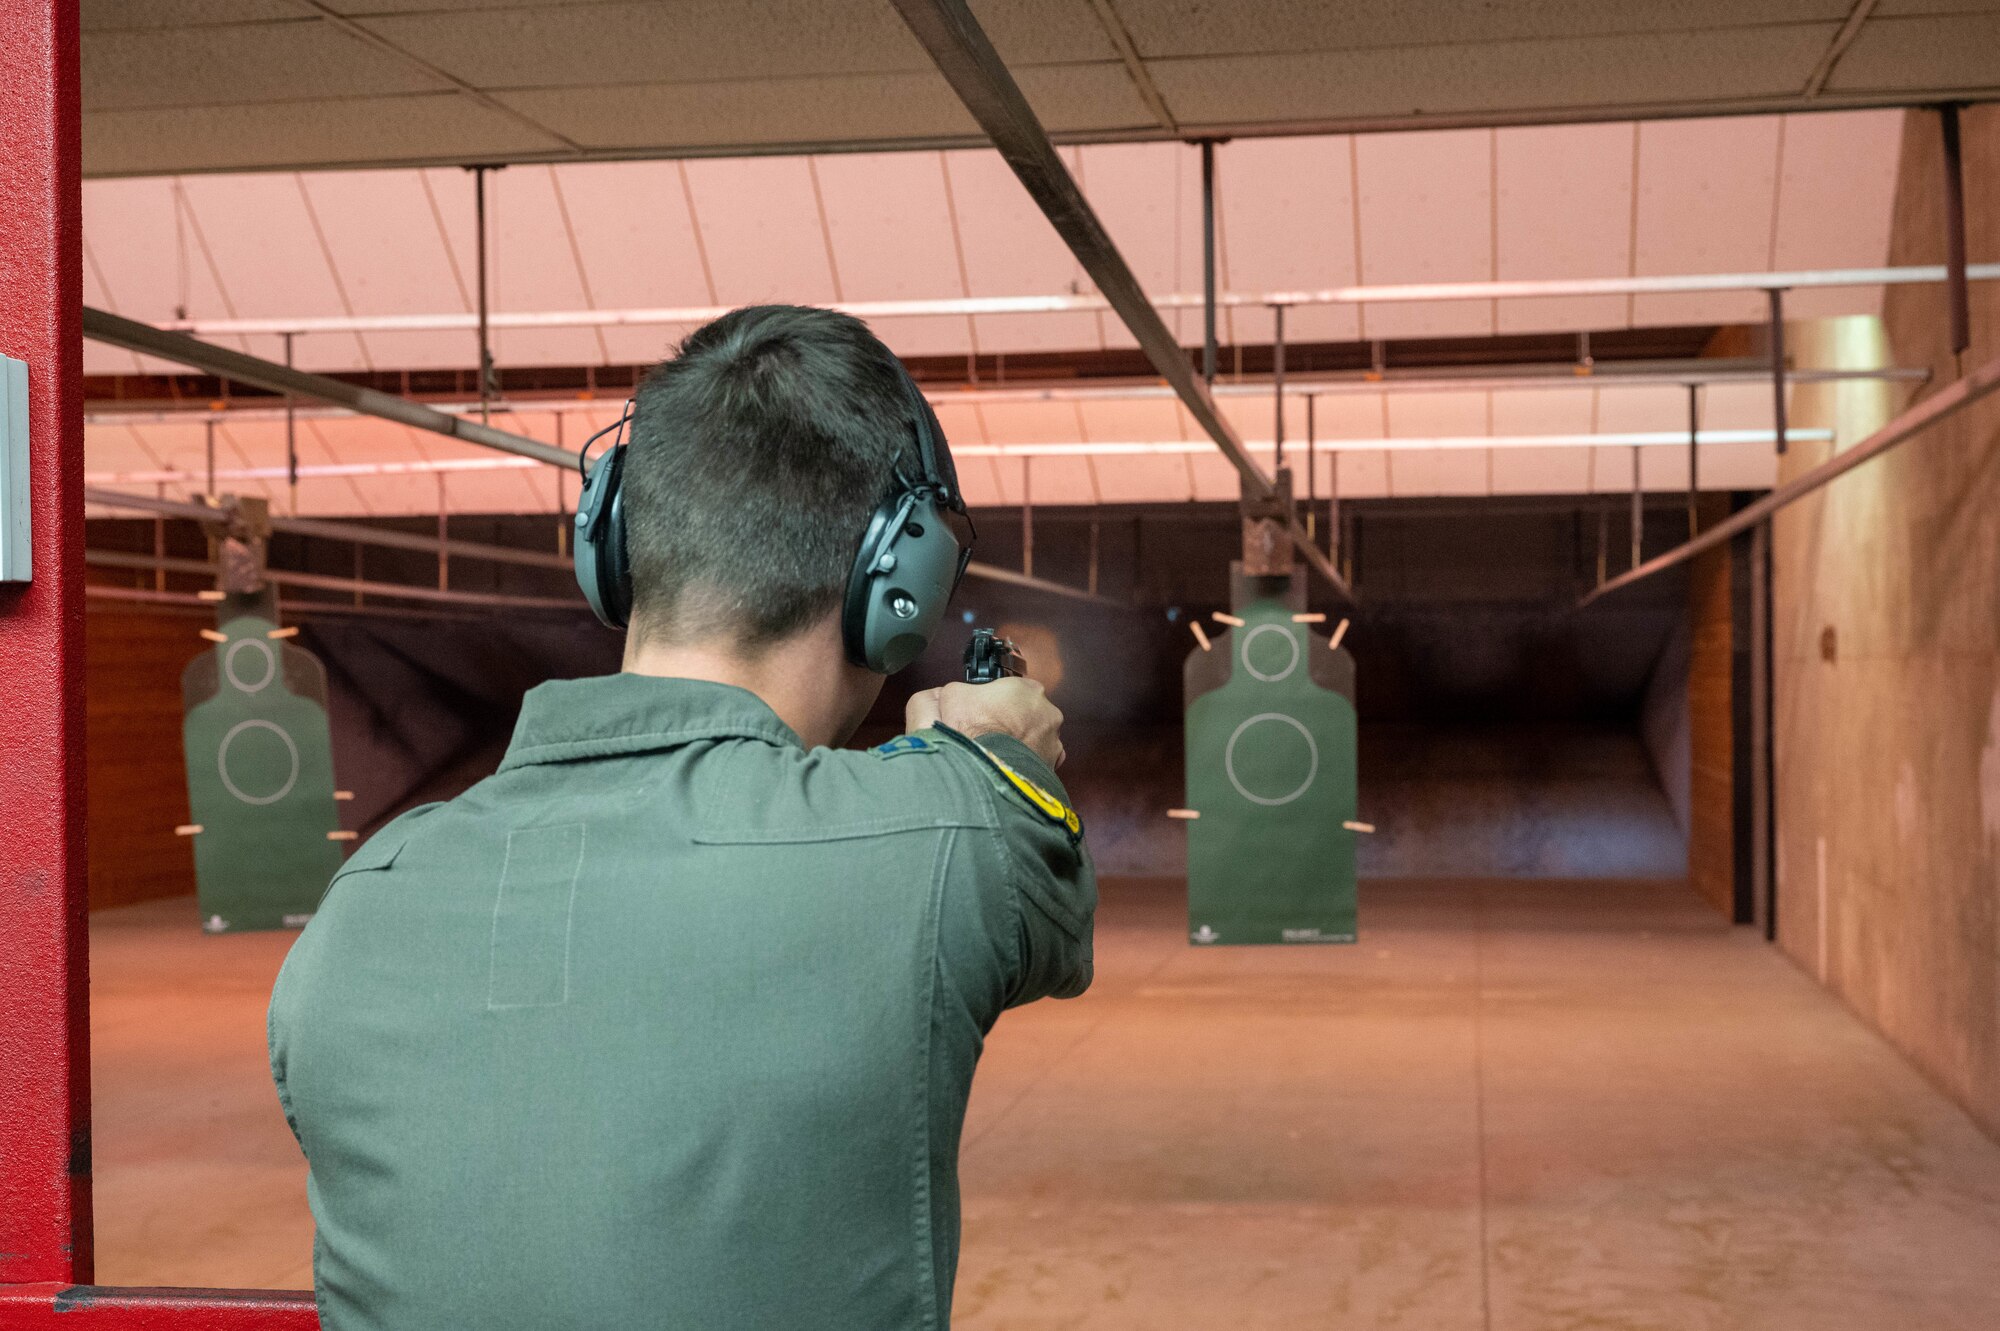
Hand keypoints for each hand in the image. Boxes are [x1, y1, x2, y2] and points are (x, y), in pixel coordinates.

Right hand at [906, 678, 1064, 769]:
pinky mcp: (1053, 766)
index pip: (1014, 689)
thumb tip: (955, 695)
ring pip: (1036, 739)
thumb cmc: (975, 731)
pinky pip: (1039, 762)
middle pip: (1027, 713)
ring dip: (1020, 744)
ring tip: (998, 754)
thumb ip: (958, 691)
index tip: (984, 712)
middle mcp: (1047, 713)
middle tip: (989, 734)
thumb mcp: (951, 696)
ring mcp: (1053, 741)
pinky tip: (1009, 767)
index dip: (995, 700)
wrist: (988, 770)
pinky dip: (1026, 764)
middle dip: (1011, 722)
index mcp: (1028, 689)